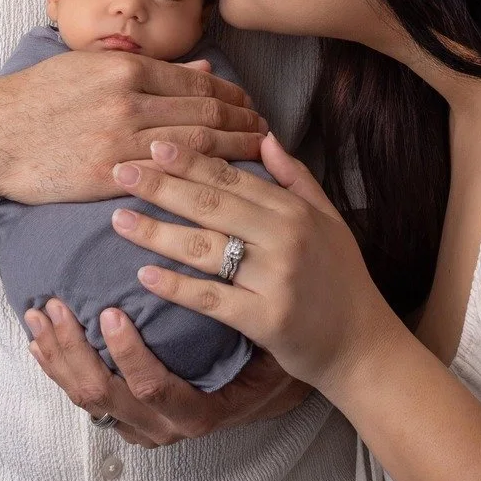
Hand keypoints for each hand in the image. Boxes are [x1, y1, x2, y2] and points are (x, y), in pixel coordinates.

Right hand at [0, 52, 267, 205]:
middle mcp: (128, 99)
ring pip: (196, 144)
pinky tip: (221, 185)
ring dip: (234, 150)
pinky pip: (168, 177)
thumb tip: (200, 68)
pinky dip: (201, 178)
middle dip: (244, 122)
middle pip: (206, 112)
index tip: (251, 105)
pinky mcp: (108, 175)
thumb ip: (147, 67)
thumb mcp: (89, 66)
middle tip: (268, 132)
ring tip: (259, 155)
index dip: (232, 95)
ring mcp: (119, 138)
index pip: (197, 82)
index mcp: (125, 67)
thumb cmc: (34, 98)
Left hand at [23, 297, 310, 445]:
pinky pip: (83, 400)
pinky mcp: (124, 420)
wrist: (265, 399)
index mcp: (198, 413)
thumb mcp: (270, 349)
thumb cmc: (268, 367)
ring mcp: (139, 427)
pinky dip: (57, 369)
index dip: (126, 353)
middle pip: (101, 395)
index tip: (111, 312)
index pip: (151, 388)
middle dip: (72, 350)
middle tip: (55, 307)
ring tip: (38, 316)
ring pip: (85, 400)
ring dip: (56, 357)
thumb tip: (231, 275)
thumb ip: (248, 324)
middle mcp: (162, 427)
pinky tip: (40, 341)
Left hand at [106, 134, 399, 393]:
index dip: (191, 160)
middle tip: (121, 172)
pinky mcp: (266, 320)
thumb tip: (265, 134)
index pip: (233, 178)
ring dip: (157, 233)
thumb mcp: (328, 219)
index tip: (153, 146)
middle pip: (212, 206)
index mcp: (296, 211)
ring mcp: (276, 279)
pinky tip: (144, 275)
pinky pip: (212, 299)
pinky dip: (176, 286)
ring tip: (118, 221)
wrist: (362, 346)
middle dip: (162, 187)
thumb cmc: (342, 280)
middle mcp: (286, 239)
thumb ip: (295, 177)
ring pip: (205, 249)